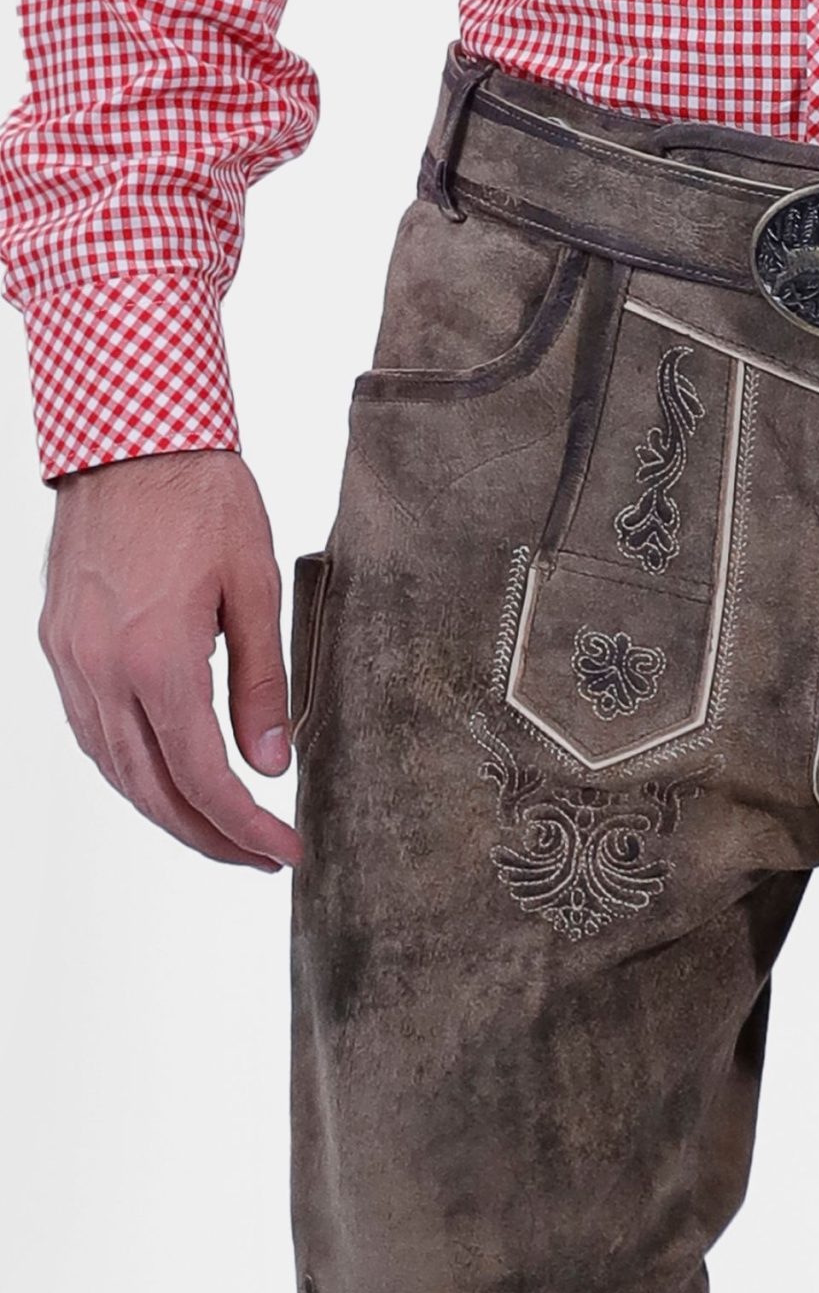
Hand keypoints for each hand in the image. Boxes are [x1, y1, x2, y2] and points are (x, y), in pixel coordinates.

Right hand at [40, 450, 301, 870]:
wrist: (129, 435)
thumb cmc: (201, 499)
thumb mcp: (256, 590)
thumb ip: (263, 685)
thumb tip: (272, 765)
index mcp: (158, 659)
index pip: (205, 778)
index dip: (247, 828)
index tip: (285, 852)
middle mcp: (102, 669)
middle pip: (154, 790)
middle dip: (209, 837)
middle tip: (258, 857)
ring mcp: (71, 659)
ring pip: (114, 769)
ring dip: (166, 811)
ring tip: (219, 831)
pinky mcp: (58, 643)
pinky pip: (91, 732)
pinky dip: (129, 769)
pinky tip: (166, 780)